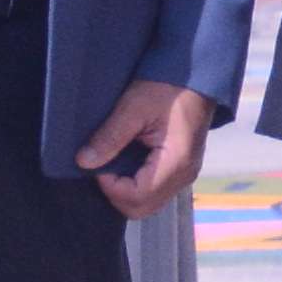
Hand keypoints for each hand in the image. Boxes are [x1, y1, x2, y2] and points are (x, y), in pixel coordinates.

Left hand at [79, 75, 213, 217]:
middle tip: (105, 164)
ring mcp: (184, 175)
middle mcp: (184, 176)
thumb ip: (109, 137)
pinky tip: (127, 160)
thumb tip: (83, 162)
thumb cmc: (168, 86)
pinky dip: (135, 183)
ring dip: (125, 189)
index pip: (136, 197)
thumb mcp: (134, 106)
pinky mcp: (181, 169)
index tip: (100, 160)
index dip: (110, 185)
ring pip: (146, 203)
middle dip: (116, 192)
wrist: (198, 73)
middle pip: (141, 208)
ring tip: (115, 160)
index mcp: (176, 163)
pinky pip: (153, 190)